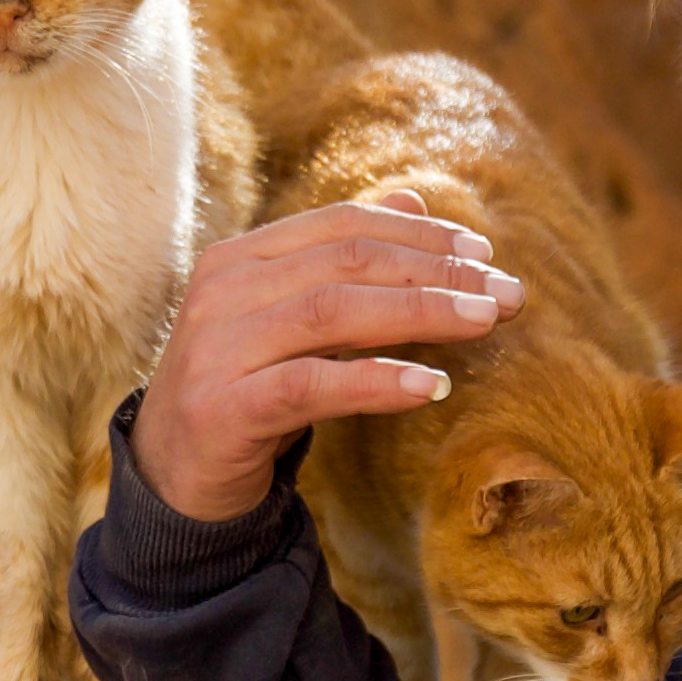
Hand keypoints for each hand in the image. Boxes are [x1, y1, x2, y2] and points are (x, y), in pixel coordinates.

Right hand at [131, 201, 516, 526]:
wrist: (175, 477)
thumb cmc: (248, 389)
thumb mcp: (297, 320)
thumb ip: (346, 263)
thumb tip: (413, 203)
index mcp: (241, 258)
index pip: (342, 225)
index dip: (419, 234)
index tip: (485, 252)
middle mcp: (223, 291)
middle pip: (346, 263)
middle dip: (436, 272)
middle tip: (506, 292)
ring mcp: (217, 349)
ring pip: (332, 312)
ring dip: (420, 313)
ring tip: (484, 322)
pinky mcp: (223, 409)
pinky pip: (309, 386)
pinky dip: (374, 381)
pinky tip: (429, 386)